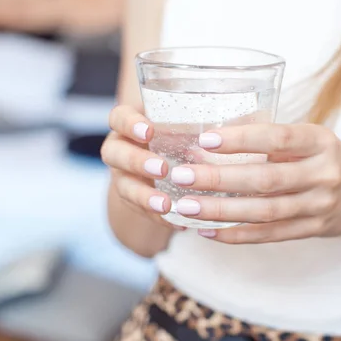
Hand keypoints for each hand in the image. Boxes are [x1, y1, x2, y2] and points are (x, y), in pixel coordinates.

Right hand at [101, 105, 182, 230]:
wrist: (169, 159)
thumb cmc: (179, 131)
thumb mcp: (184, 123)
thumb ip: (194, 122)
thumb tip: (226, 127)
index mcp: (129, 123)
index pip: (119, 118)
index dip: (129, 124)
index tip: (149, 131)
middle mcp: (120, 148)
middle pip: (114, 153)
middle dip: (136, 161)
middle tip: (161, 169)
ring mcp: (122, 176)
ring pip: (124, 186)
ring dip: (144, 197)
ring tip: (165, 205)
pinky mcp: (132, 201)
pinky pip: (140, 212)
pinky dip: (159, 218)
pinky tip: (179, 223)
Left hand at [170, 123, 340, 242]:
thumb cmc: (330, 159)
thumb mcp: (311, 138)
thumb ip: (270, 136)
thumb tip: (213, 136)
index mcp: (321, 141)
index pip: (278, 138)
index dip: (241, 139)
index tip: (205, 139)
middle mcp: (323, 174)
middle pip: (266, 179)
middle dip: (219, 178)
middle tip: (181, 176)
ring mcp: (319, 206)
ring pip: (264, 211)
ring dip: (221, 210)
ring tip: (186, 207)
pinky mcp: (312, 230)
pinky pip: (270, 235)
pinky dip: (237, 234)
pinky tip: (208, 231)